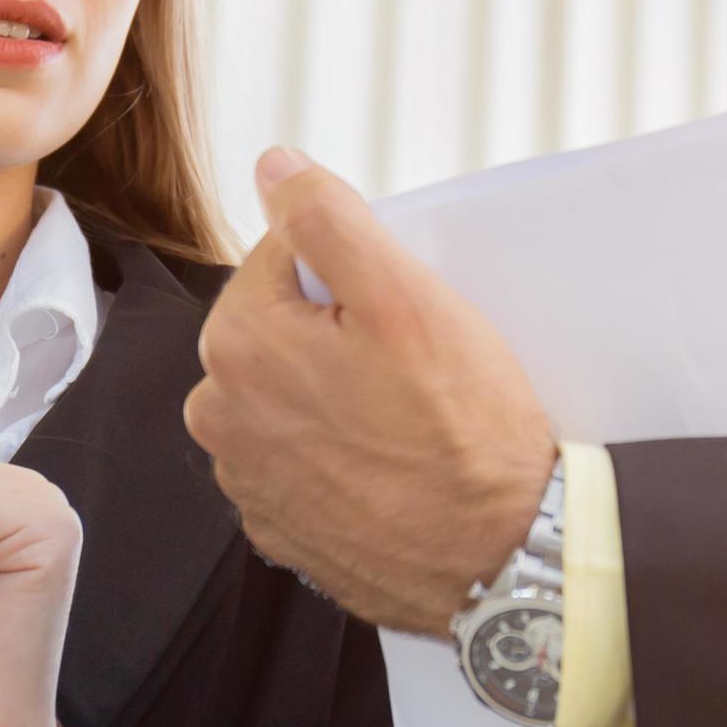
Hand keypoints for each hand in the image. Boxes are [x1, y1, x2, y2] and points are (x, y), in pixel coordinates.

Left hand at [184, 147, 556, 634]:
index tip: (401, 310)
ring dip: (336, 391)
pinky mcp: (280, 527)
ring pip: (291, 393)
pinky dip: (339, 453)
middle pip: (281, 326)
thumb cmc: (463, 432)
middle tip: (412, 364)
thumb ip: (327, 219)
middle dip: (338, 329)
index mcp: (238, 345)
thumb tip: (274, 167)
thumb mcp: (407, 298)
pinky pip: (302, 458)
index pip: (283, 257)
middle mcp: (222, 416)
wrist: (504, 558)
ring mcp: (249, 480)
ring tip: (406, 418)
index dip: (353, 271)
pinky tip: (391, 463)